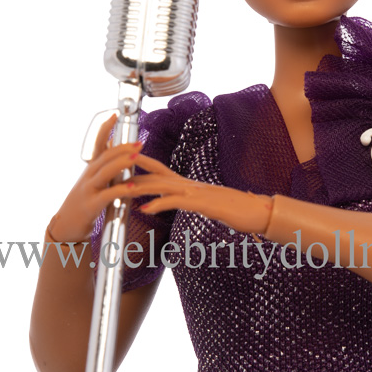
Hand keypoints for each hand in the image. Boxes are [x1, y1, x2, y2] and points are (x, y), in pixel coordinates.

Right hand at [48, 114, 143, 242]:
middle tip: (140, 141)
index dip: (105, 129)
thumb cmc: (84, 202)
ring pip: (105, 172)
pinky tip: (131, 186)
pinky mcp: (91, 205)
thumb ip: (103, 164)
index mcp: (91, 169)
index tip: (115, 115)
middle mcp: (88, 176)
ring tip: (136, 155)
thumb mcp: (92, 180)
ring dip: (122, 163)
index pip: (98, 145)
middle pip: (105, 156)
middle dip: (123, 147)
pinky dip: (120, 190)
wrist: (67, 225)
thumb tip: (113, 145)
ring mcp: (88, 190)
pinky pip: (107, 196)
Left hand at [129, 153, 273, 234]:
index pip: (160, 170)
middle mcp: (190, 184)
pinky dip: (159, 205)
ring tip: (121, 189)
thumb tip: (179, 201)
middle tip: (112, 166)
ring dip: (141, 187)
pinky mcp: (203, 204)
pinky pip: (177, 202)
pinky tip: (145, 210)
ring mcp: (197, 192)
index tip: (123, 159)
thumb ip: (191, 200)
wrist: (258, 211)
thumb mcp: (208, 204)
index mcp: (190, 185)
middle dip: (134, 170)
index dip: (141, 164)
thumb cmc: (236, 210)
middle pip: (157, 174)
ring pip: (163, 186)